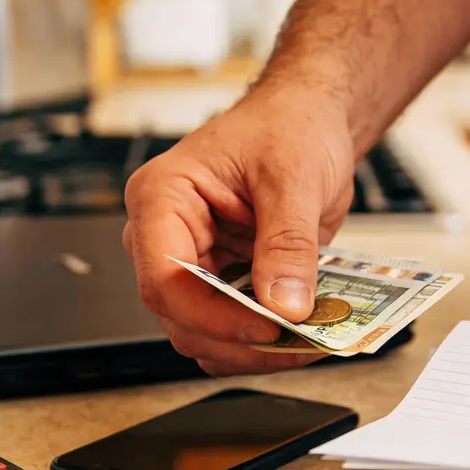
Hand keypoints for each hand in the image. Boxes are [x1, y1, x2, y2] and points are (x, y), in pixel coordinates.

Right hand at [122, 87, 355, 376]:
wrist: (308, 120)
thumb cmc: (287, 125)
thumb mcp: (293, 176)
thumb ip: (287, 243)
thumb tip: (285, 305)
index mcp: (161, 198)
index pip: (165, 278)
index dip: (213, 315)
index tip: (267, 328)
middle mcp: (165, 236)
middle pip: (180, 316)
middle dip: (238, 340)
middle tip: (297, 343)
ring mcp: (193, 263)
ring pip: (203, 333)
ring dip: (252, 349)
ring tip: (308, 341)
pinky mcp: (221, 281)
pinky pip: (230, 329)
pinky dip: (264, 342)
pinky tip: (301, 335)